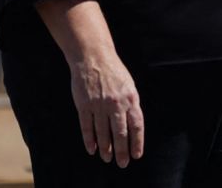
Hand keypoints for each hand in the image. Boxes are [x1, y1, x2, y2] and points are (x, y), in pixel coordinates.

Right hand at [68, 52, 144, 166]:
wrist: (93, 57)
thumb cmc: (114, 72)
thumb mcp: (129, 85)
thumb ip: (131, 104)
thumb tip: (133, 125)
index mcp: (130, 98)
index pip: (136, 125)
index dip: (137, 142)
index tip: (137, 155)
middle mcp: (116, 103)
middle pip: (120, 133)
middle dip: (122, 151)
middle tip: (123, 163)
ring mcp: (99, 104)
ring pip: (103, 132)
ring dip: (106, 148)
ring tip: (107, 159)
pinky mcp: (84, 105)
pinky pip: (87, 126)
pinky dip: (89, 140)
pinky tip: (92, 149)